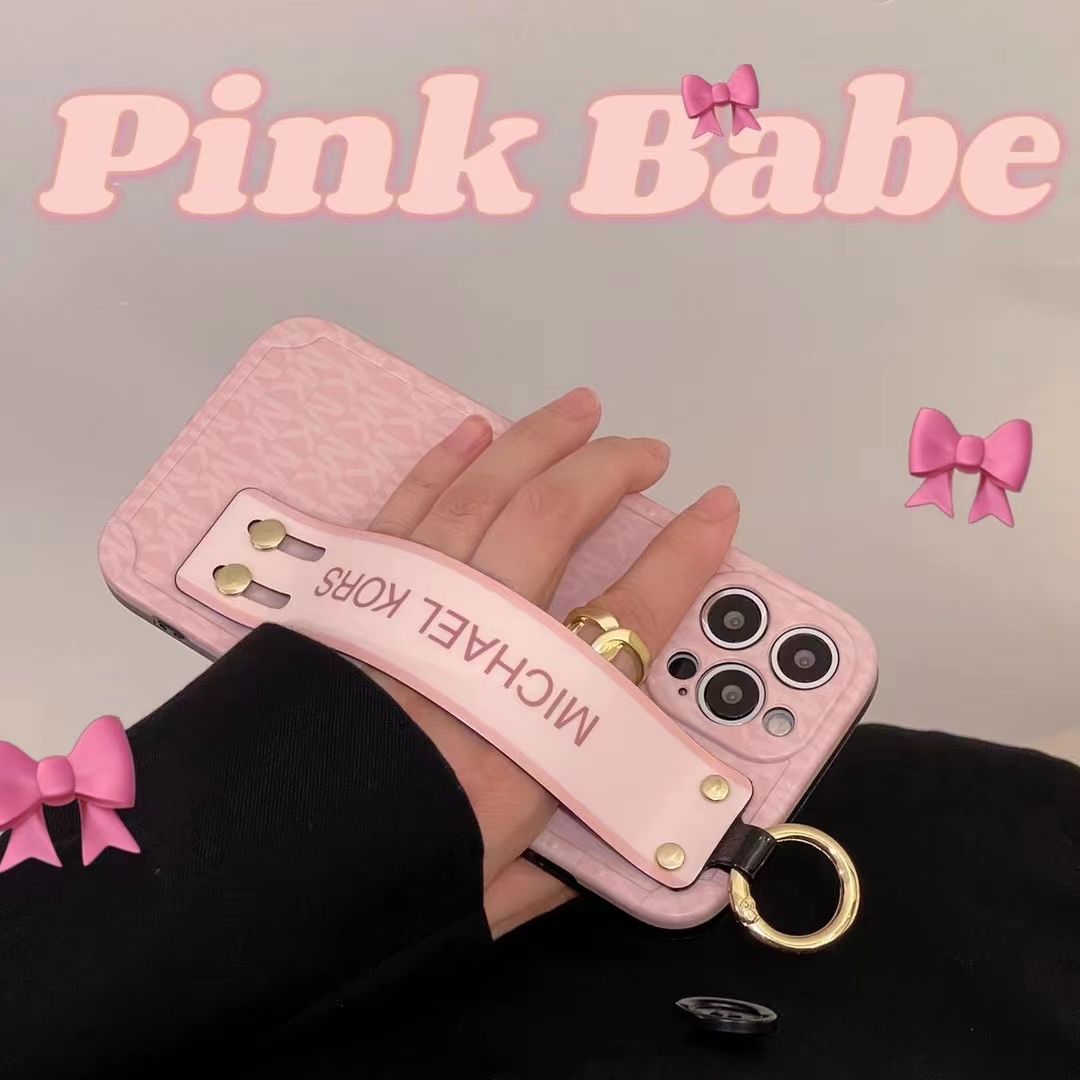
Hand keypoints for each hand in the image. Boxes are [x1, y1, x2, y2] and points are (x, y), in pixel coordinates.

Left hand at [364, 388, 739, 936]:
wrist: (239, 860)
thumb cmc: (365, 878)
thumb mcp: (485, 893)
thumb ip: (556, 868)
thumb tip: (600, 854)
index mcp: (527, 730)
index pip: (629, 619)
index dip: (684, 557)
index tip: (715, 511)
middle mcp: (472, 649)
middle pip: (552, 525)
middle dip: (610, 474)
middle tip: (647, 452)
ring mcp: (407, 607)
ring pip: (482, 494)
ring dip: (537, 442)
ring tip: (579, 411)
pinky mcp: (352, 594)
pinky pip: (408, 507)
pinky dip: (444, 462)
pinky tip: (473, 431)